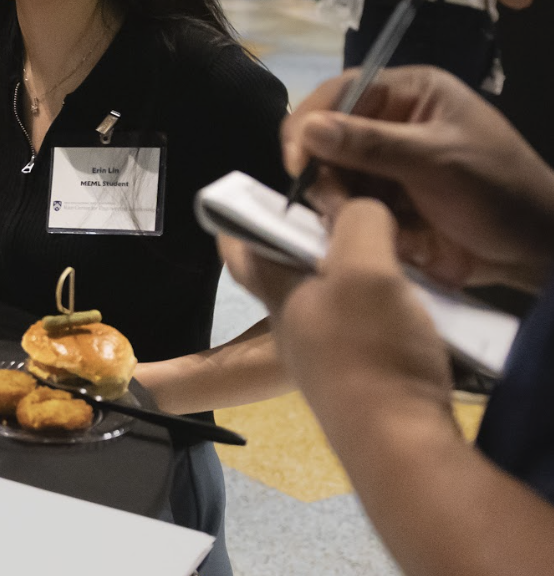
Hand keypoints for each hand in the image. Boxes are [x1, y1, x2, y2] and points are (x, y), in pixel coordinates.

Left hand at [221, 200, 452, 422]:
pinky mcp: (363, 386)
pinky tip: (409, 308)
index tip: (249, 203)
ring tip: (386, 259)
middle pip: (285, 279)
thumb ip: (358, 225)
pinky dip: (377, 314)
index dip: (240, 224)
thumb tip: (359, 209)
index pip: (242, 252)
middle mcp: (294, 328)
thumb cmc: (371, 350)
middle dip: (300, 251)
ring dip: (347, 282)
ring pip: (325, 307)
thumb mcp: (365, 268)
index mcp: (280, 294)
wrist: (401, 447)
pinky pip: (361, 335)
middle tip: (335, 225)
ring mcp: (325, 362)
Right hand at [282, 66, 553, 290]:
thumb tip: (306, 129)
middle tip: (333, 209)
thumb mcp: (437, 162)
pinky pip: (350, 207)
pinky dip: (353, 223)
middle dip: (324, 174)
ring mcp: (388, 165)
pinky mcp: (388, 202)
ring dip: (337, 203)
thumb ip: (370, 145)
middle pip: (327, 138)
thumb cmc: (499, 191)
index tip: (297, 164)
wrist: (539, 253)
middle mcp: (392, 123)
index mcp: (409, 95)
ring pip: (333, 177)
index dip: (310, 124)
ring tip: (355, 227)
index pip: (340, 93)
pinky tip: (373, 237)